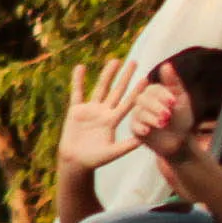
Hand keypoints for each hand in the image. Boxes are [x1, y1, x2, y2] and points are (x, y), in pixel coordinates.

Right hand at [57, 59, 148, 176]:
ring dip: (107, 75)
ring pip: (100, 88)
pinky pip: (77, 93)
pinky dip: (78, 81)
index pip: (128, 103)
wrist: (75, 161)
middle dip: (125, 77)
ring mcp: (90, 110)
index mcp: (113, 121)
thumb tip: (143, 141)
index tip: (146, 79)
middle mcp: (104, 112)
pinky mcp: (75, 110)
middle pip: (116, 91)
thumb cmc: (95, 159)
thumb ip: (126, 146)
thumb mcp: (113, 152)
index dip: (136, 92)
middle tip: (135, 62)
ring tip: (115, 61)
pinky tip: (81, 68)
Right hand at [124, 68, 200, 165]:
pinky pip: (134, 126)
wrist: (180, 138)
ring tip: (163, 123)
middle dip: (156, 106)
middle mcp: (143, 101)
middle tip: (168, 114)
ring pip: (139, 112)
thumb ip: (174, 83)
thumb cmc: (181, 116)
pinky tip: (147, 131)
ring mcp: (138, 114)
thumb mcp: (181, 99)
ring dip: (151, 117)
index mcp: (154, 91)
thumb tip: (166, 65)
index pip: (154, 89)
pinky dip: (140, 128)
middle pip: (144, 99)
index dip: (163, 95)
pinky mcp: (136, 128)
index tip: (173, 102)